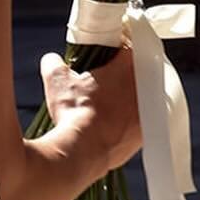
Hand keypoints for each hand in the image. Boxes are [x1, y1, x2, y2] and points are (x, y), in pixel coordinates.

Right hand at [41, 46, 142, 171]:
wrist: (83, 151)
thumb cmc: (74, 112)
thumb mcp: (56, 80)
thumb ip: (54, 63)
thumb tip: (52, 61)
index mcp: (127, 66)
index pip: (125, 48)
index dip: (112, 51)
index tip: (102, 57)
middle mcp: (145, 87)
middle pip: (136, 74)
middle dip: (120, 77)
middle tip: (101, 82)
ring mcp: (148, 112)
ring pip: (139, 99)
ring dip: (125, 100)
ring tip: (104, 106)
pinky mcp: (144, 135)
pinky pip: (138, 124)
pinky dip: (126, 124)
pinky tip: (109, 126)